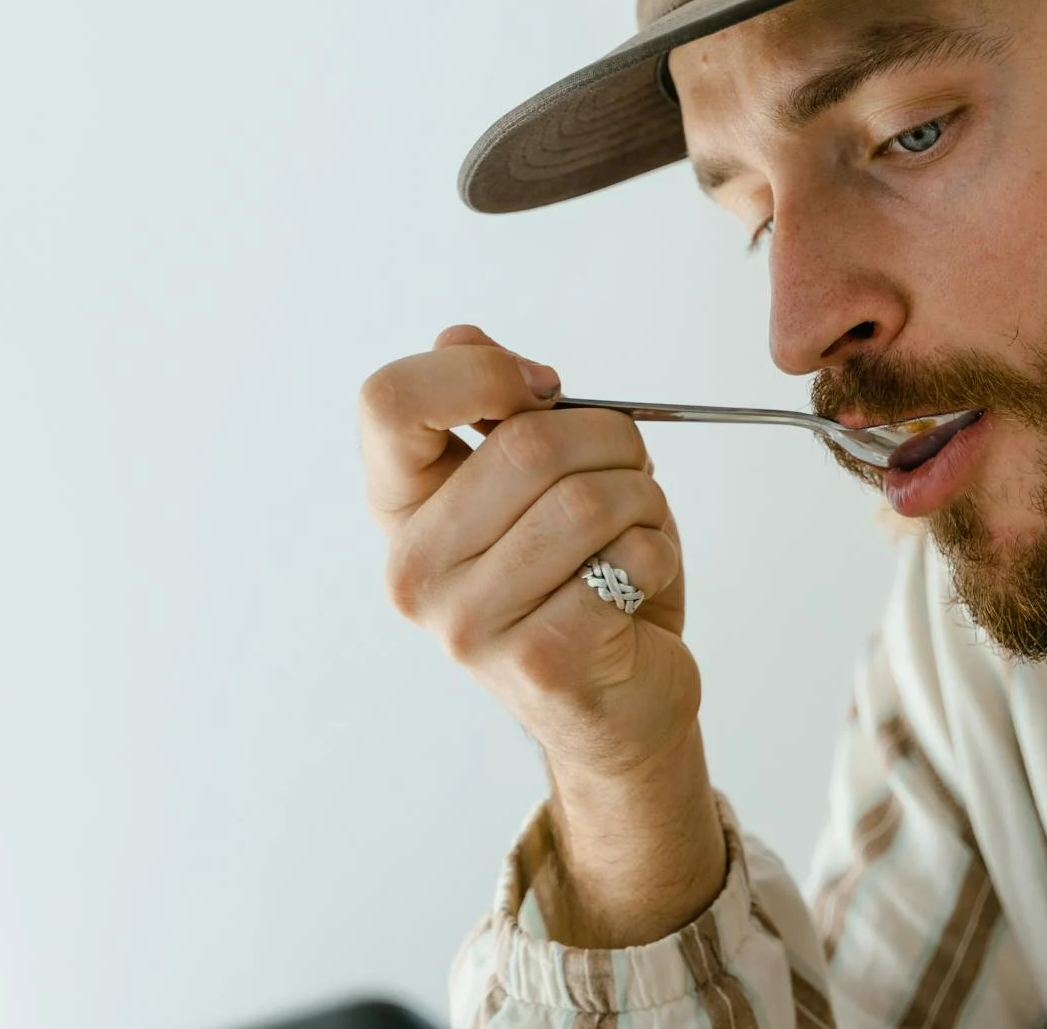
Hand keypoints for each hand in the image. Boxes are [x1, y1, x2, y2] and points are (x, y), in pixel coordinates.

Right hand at [358, 325, 723, 941]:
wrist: (620, 707)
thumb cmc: (583, 576)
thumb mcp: (535, 484)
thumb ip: (495, 409)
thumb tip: (461, 338)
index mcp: (401, 509)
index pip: (389, 401)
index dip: (481, 372)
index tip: (543, 389)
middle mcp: (414, 567)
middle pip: (529, 443)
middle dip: (613, 442)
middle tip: (628, 475)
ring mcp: (467, 623)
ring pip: (590, 499)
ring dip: (643, 503)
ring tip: (633, 535)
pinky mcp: (539, 661)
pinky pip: (628, 560)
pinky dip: (657, 557)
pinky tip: (638, 587)